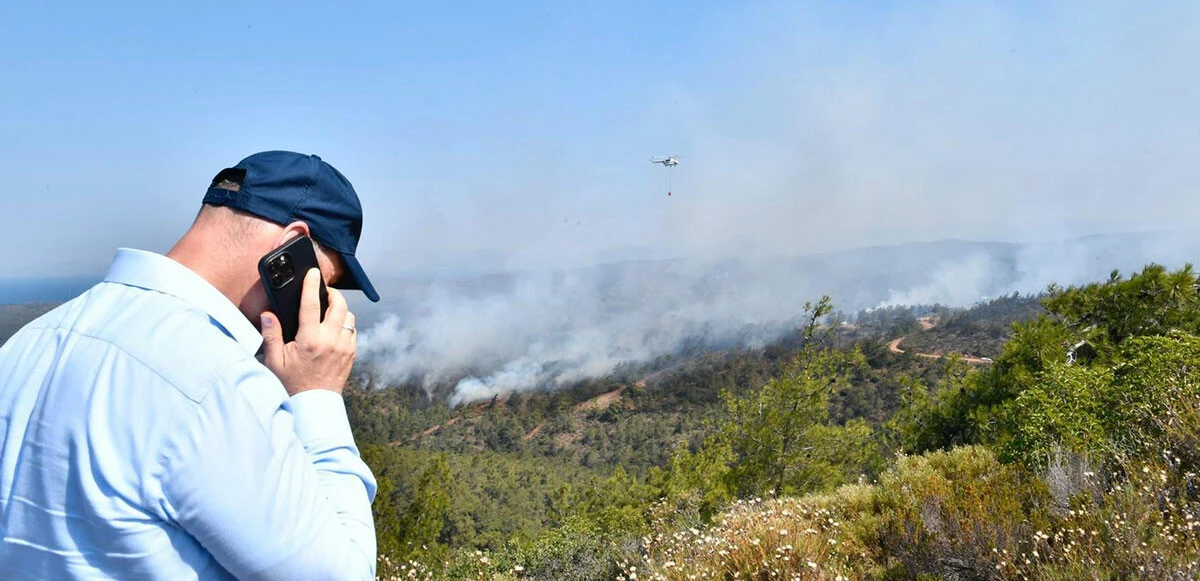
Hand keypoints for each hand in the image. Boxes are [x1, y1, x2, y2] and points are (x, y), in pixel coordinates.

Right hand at [261, 268, 356, 395]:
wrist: (312, 405)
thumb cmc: (291, 383)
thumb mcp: (274, 360)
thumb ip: (271, 334)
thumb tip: (268, 314)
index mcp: (310, 340)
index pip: (312, 304)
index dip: (312, 285)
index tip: (313, 273)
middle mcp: (331, 341)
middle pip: (339, 305)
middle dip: (333, 294)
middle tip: (324, 292)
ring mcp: (345, 348)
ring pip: (349, 317)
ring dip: (340, 310)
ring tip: (328, 311)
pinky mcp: (352, 354)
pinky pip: (353, 331)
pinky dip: (345, 325)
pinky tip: (334, 328)